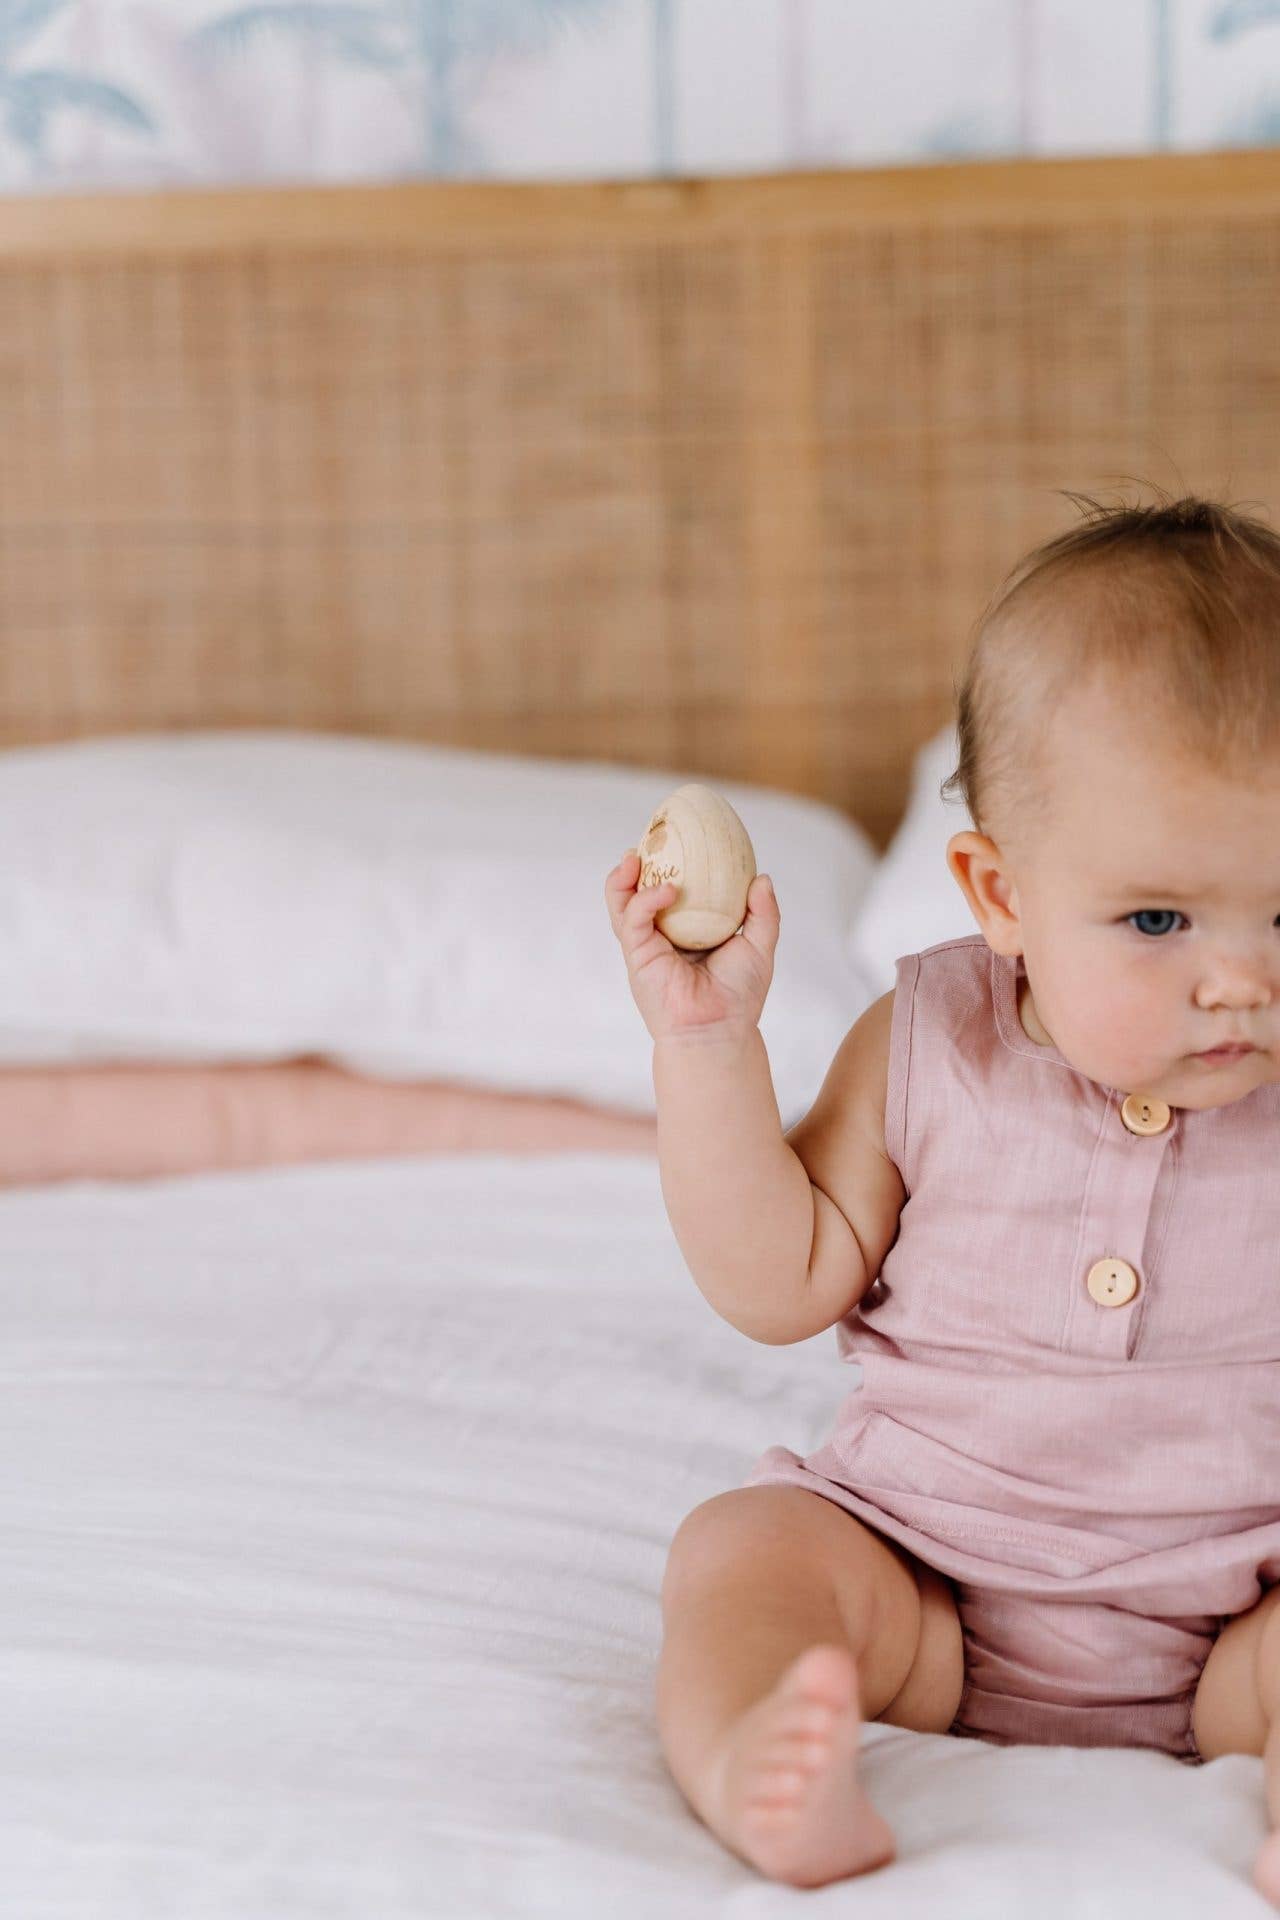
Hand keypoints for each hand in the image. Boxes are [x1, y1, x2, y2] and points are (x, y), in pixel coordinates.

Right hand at [603, 849, 780, 1043]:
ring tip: (633, 856)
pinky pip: (633, 920)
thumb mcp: (759, 948)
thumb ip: (762, 914)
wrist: (720, 1031)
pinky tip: (666, 890)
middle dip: (634, 868)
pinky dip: (645, 900)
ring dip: (622, 879)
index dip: (667, 868)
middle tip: (646, 841)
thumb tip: (762, 877)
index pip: (668, 895)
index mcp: (686, 933)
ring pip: (622, 905)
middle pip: (636, 895)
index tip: (677, 841)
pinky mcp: (637, 957)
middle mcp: (661, 938)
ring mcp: (646, 947)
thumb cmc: (739, 997)